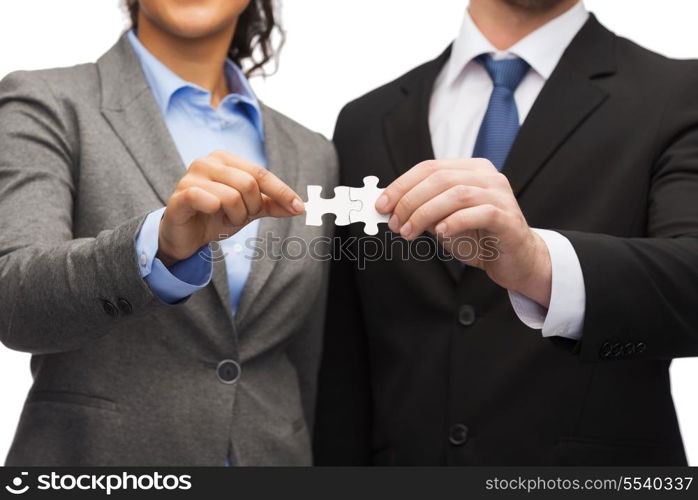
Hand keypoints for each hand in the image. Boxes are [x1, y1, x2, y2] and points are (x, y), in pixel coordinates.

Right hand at [157, 150, 303, 265]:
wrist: (186, 236)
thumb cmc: (216, 217)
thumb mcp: (249, 210)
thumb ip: (272, 204)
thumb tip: (300, 206)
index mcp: (226, 160)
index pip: (261, 173)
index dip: (282, 192)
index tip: (299, 208)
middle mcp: (208, 162)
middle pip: (248, 184)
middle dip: (251, 208)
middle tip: (240, 217)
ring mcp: (191, 177)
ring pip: (231, 196)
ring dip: (235, 216)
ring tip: (224, 219)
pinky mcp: (180, 195)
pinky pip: (207, 199)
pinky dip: (216, 210)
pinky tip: (211, 214)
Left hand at [376, 158, 551, 306]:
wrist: (515, 261)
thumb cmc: (478, 238)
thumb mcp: (444, 220)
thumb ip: (424, 209)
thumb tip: (390, 208)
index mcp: (471, 169)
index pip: (429, 168)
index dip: (401, 185)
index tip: (381, 205)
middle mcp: (487, 176)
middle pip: (439, 178)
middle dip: (409, 201)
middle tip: (394, 224)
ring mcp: (500, 195)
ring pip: (456, 193)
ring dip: (425, 214)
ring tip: (409, 233)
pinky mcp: (508, 217)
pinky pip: (478, 212)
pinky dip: (454, 221)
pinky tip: (440, 233)